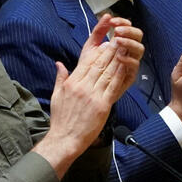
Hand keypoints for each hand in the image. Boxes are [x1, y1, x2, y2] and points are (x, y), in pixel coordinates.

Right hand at [36, 15, 141, 174]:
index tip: (106, 44)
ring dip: (117, 60)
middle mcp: (83, 86)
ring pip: (108, 73)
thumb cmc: (61, 120)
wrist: (65, 139)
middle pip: (99, 64)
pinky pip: (113, 87)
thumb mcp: (56, 96)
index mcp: (72, 83)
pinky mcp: (102, 106)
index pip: (87, 62)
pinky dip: (120, 76)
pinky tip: (125, 67)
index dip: (98, 52)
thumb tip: (59, 64)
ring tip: (124, 49)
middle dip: (110, 52)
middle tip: (119, 41)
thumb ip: (60, 78)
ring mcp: (93, 96)